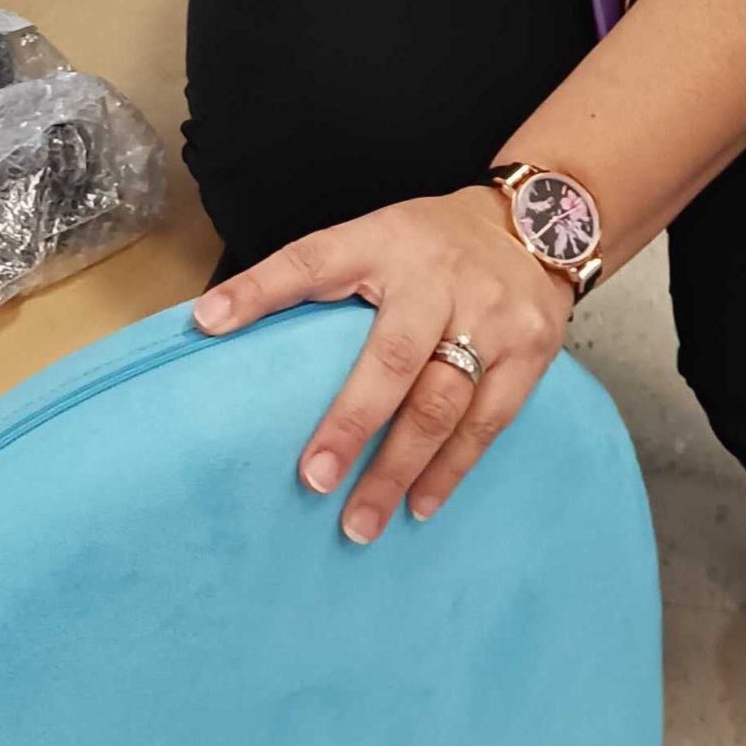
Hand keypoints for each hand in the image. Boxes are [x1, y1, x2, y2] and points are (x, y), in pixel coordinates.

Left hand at [193, 188, 573, 543]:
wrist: (538, 224)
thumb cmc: (432, 243)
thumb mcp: (375, 236)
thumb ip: (319, 279)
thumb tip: (223, 322)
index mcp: (384, 241)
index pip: (312, 261)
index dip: (259, 289)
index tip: (207, 322)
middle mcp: (437, 279)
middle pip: (392, 359)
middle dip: (351, 423)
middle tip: (312, 479)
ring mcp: (490, 317)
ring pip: (442, 403)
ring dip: (398, 469)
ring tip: (360, 521)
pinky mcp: (529, 352)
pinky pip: (486, 422)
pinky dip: (451, 469)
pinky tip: (419, 504)